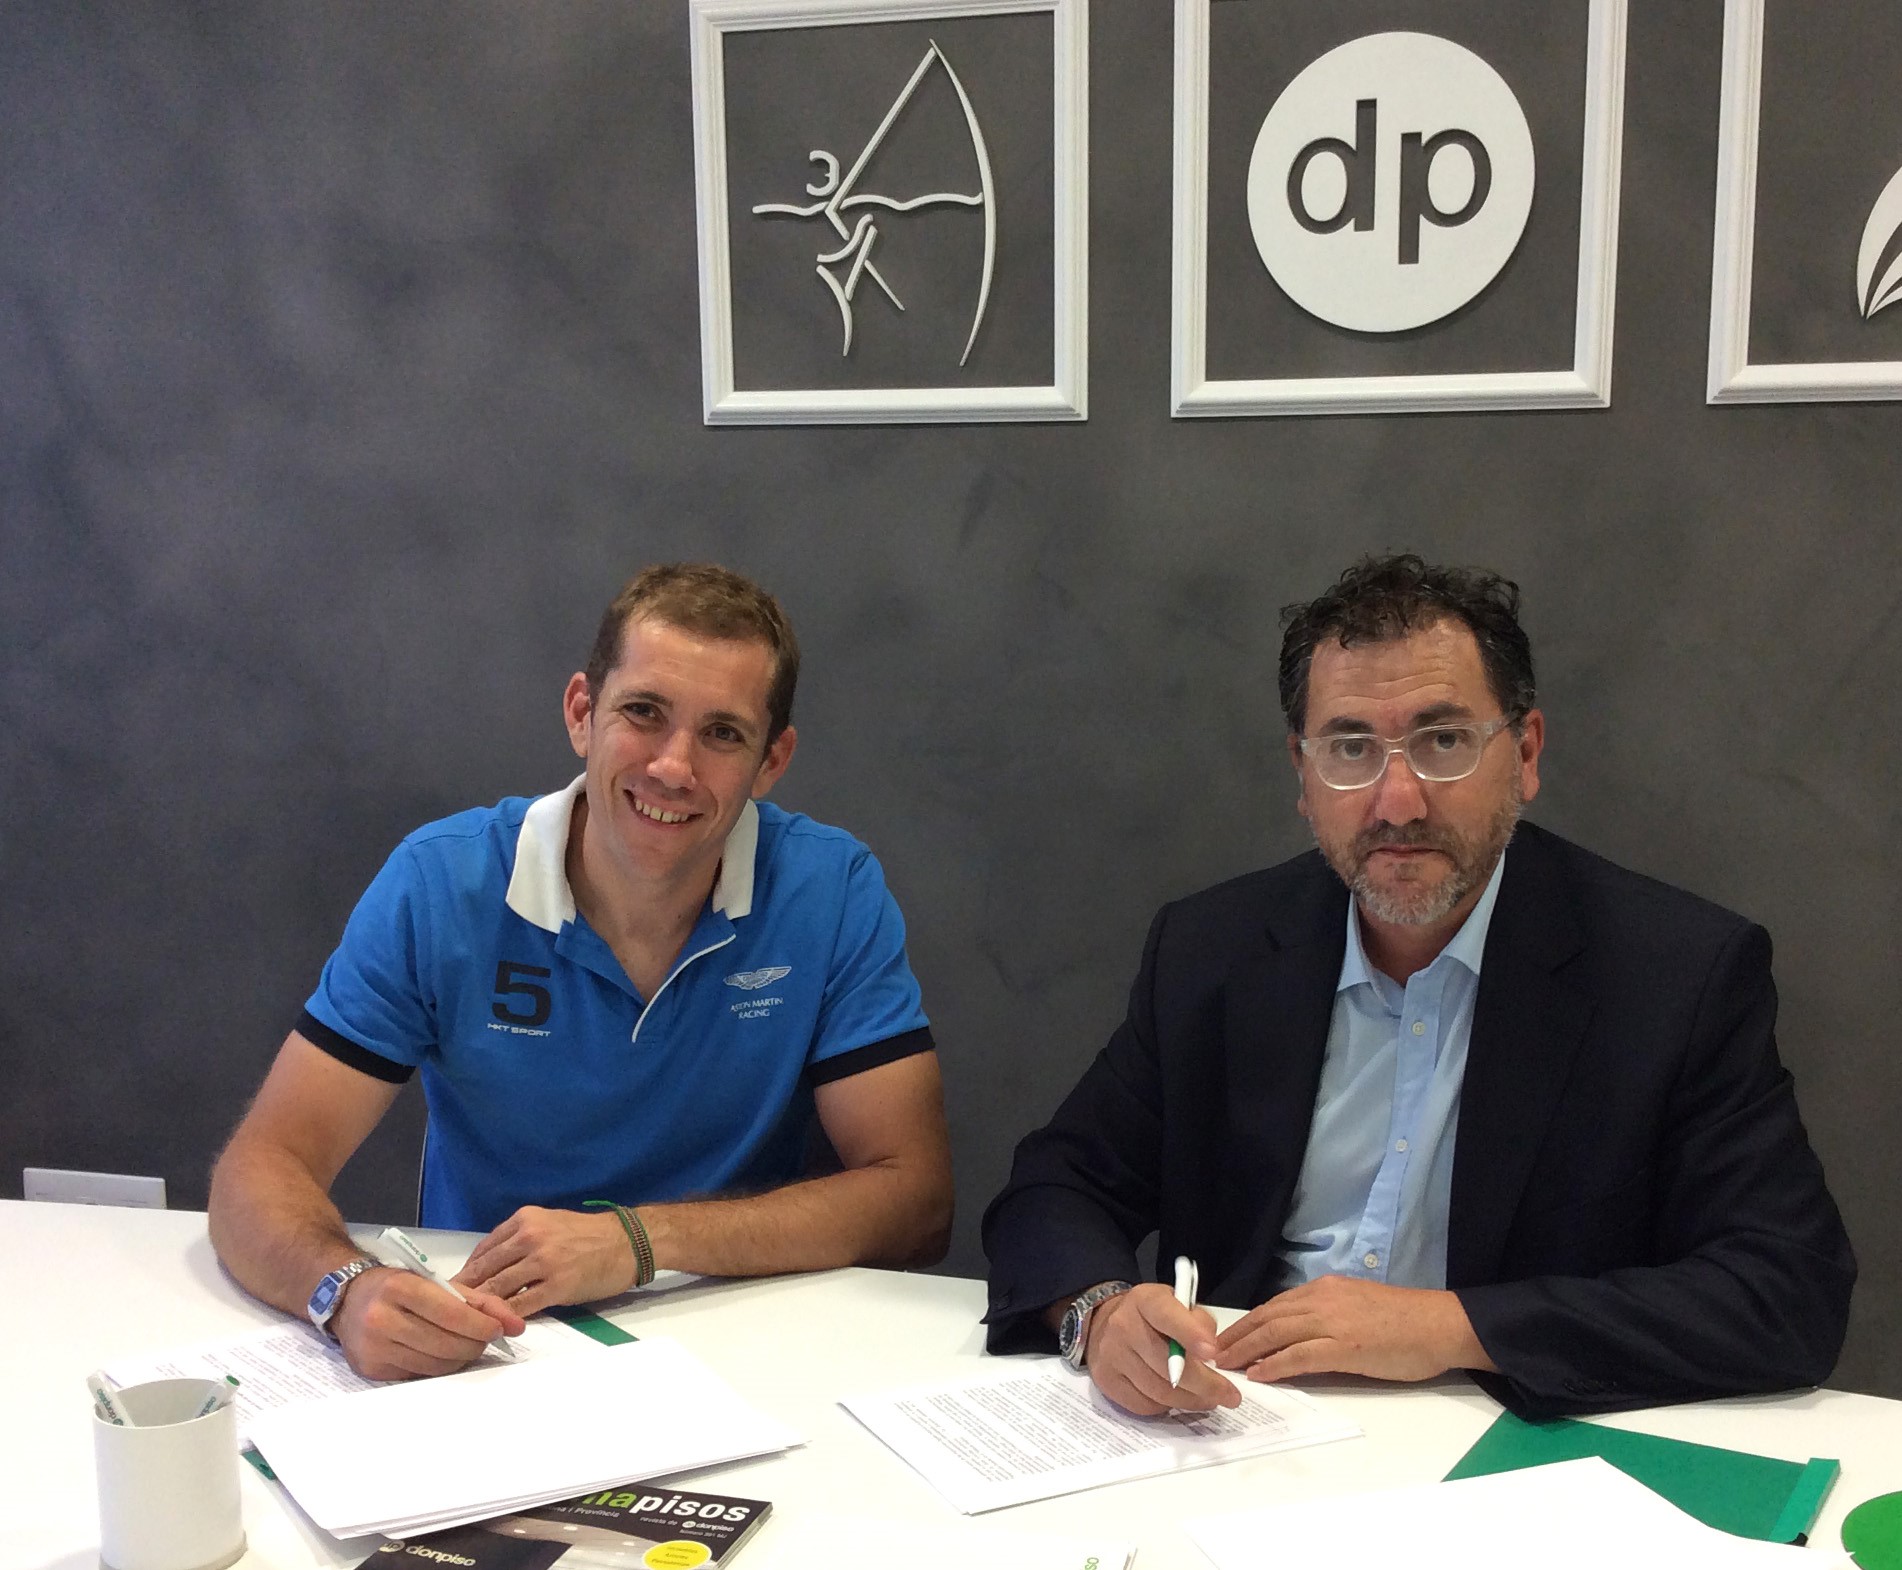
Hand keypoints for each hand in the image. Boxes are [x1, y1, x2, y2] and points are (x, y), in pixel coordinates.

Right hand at [331, 1267, 525, 1380]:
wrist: (347, 1299)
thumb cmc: (396, 1286)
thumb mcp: (433, 1281)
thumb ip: (476, 1300)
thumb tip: (514, 1325)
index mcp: (400, 1289)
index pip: (452, 1314)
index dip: (482, 1325)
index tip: (500, 1329)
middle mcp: (382, 1319)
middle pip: (447, 1344)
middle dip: (475, 1344)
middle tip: (485, 1338)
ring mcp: (374, 1348)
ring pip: (436, 1366)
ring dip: (460, 1358)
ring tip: (465, 1345)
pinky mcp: (371, 1370)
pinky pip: (418, 1375)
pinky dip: (438, 1367)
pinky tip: (440, 1354)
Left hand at [454, 1205, 636, 1314]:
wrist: (628, 1241)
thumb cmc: (590, 1235)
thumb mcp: (550, 1224)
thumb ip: (521, 1242)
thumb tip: (492, 1268)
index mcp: (525, 1220)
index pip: (484, 1249)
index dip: (466, 1272)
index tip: (453, 1289)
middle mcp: (530, 1236)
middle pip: (485, 1268)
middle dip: (465, 1291)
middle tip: (448, 1310)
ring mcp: (544, 1261)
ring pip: (498, 1287)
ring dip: (481, 1306)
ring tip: (467, 1321)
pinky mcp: (558, 1285)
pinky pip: (522, 1304)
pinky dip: (506, 1316)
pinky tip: (498, 1325)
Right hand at [1083, 1283, 1239, 1417]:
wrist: (1106, 1324)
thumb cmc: (1152, 1316)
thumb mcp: (1176, 1303)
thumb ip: (1197, 1321)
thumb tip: (1212, 1353)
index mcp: (1145, 1300)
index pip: (1166, 1315)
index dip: (1189, 1334)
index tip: (1212, 1352)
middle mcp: (1123, 1326)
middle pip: (1166, 1363)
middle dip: (1205, 1383)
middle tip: (1229, 1395)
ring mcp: (1111, 1356)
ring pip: (1159, 1390)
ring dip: (1191, 1400)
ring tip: (1209, 1400)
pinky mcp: (1106, 1382)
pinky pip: (1144, 1405)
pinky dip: (1167, 1406)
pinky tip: (1179, 1399)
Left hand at [1214, 1275, 1490, 1383]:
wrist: (1439, 1325)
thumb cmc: (1406, 1320)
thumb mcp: (1358, 1306)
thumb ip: (1328, 1314)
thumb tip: (1301, 1332)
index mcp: (1325, 1289)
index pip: (1276, 1305)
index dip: (1248, 1322)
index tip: (1227, 1336)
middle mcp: (1322, 1299)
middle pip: (1267, 1317)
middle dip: (1236, 1335)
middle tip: (1211, 1351)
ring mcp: (1332, 1322)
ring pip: (1276, 1333)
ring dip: (1245, 1349)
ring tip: (1223, 1364)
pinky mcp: (1344, 1347)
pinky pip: (1299, 1356)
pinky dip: (1274, 1364)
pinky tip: (1258, 1374)